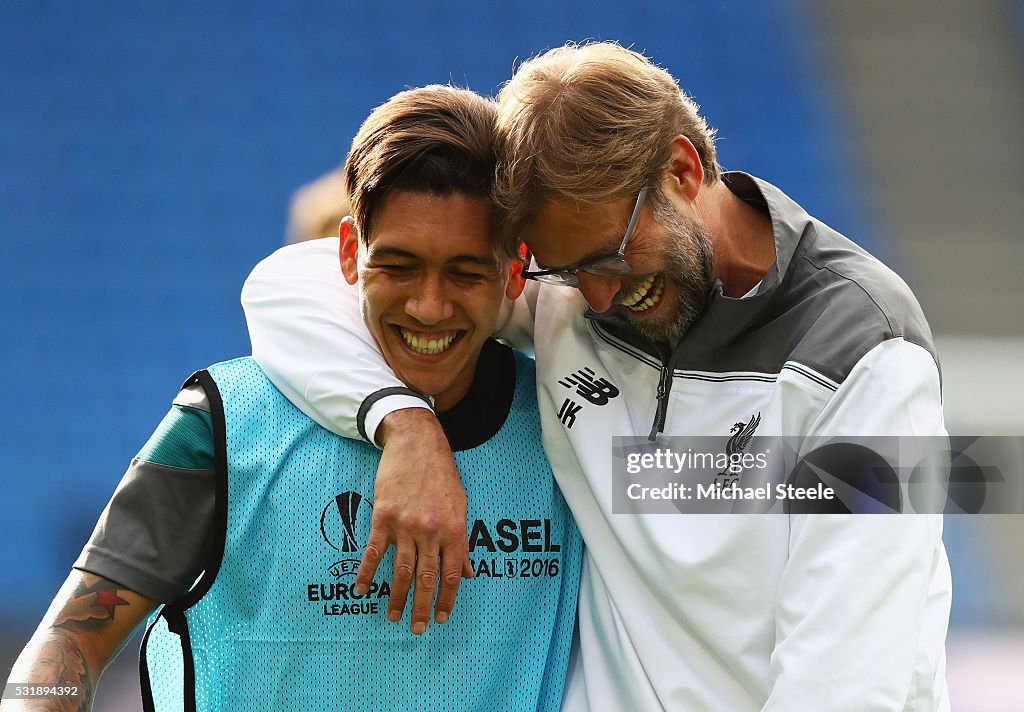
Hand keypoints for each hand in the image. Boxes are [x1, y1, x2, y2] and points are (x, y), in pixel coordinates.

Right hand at [354, 409, 472, 633]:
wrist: (417, 443)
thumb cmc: (441, 474)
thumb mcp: (461, 505)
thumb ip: (463, 541)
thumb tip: (469, 571)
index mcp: (454, 529)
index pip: (452, 574)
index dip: (447, 599)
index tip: (441, 617)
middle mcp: (432, 531)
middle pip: (427, 578)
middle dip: (423, 607)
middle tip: (418, 629)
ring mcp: (406, 524)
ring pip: (402, 570)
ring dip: (397, 597)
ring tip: (394, 616)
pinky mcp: (384, 516)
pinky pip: (374, 552)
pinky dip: (368, 573)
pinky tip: (363, 589)